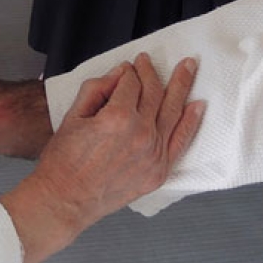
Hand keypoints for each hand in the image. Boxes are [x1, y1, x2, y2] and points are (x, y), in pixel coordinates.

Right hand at [1, 53, 204, 262]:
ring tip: (188, 67)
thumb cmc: (63, 163)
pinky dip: (191, 121)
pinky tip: (198, 105)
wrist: (65, 201)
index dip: (128, 72)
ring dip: (182, 84)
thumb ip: (97, 88)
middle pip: (154, 92)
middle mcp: (140, 133)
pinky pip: (181, 141)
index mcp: (117, 117)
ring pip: (172, 110)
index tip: (127, 69)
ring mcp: (153, 153)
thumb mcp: (73, 116)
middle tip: (151, 61)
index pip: (131, 83)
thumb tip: (120, 72)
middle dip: (152, 72)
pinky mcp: (159, 171)